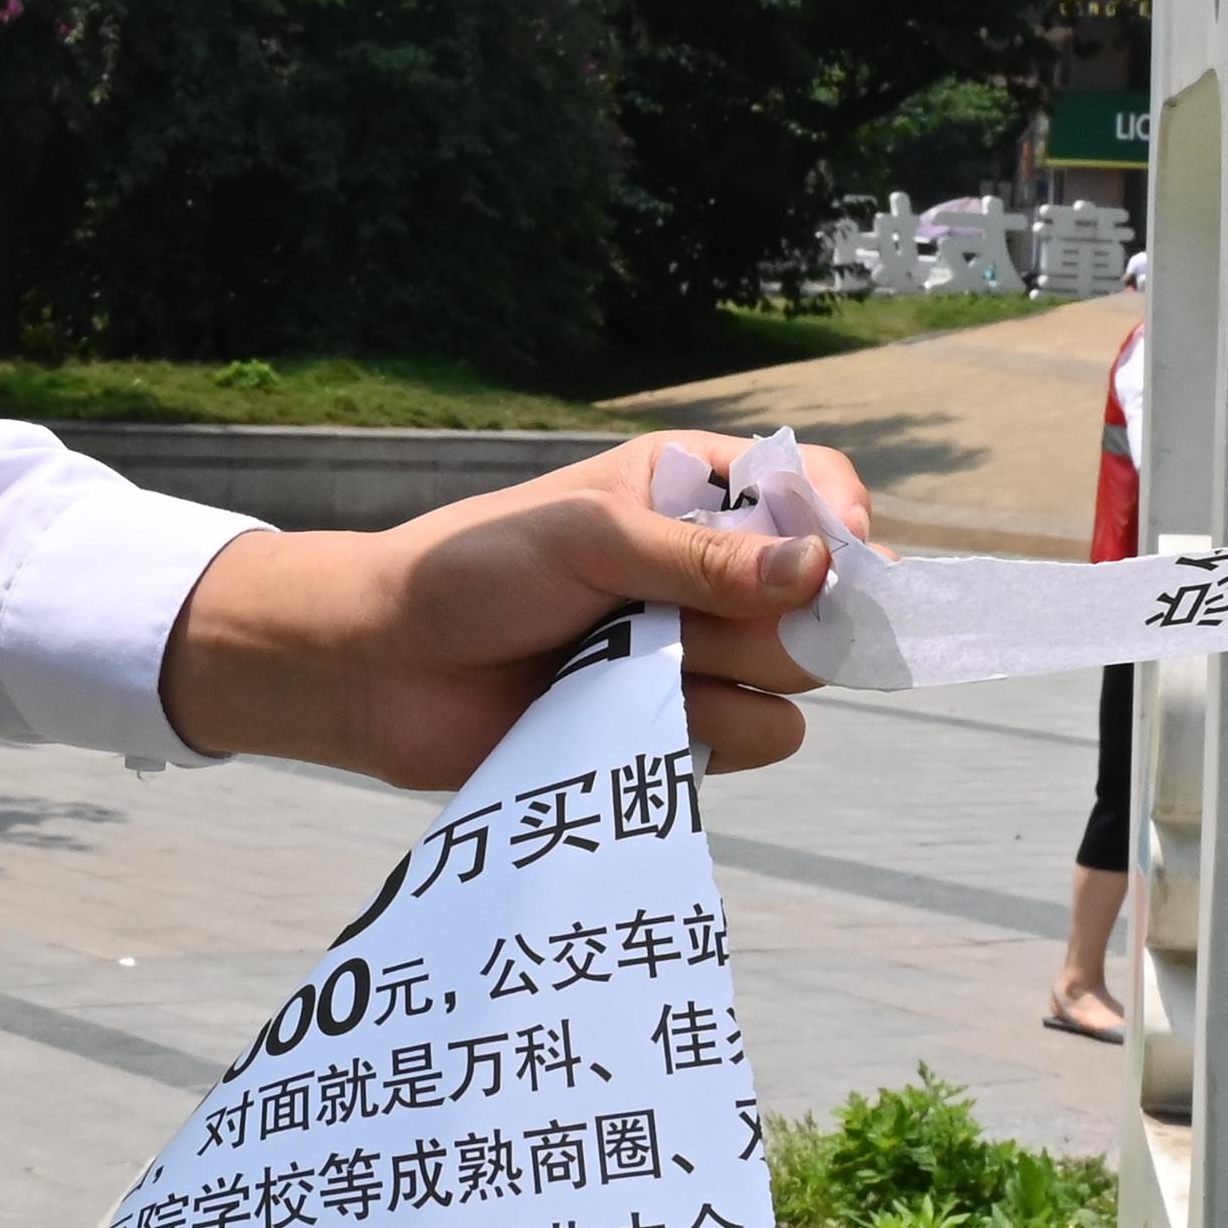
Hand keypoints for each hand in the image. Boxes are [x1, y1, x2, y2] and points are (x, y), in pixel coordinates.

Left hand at [159, 431, 869, 789]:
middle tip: (662, 622)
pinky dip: (702, 736)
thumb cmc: (470, 573)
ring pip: (796, 682)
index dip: (841, 520)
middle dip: (752, 622)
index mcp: (687, 490)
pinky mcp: (676, 729)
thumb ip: (707, 559)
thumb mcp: (590, 538)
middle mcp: (706, 571)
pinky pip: (756, 741)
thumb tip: (824, 568)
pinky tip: (624, 719)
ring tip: (622, 670)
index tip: (843, 556)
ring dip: (720, 683)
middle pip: (817, 604)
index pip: (811, 487)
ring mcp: (695, 653)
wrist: (383, 669)